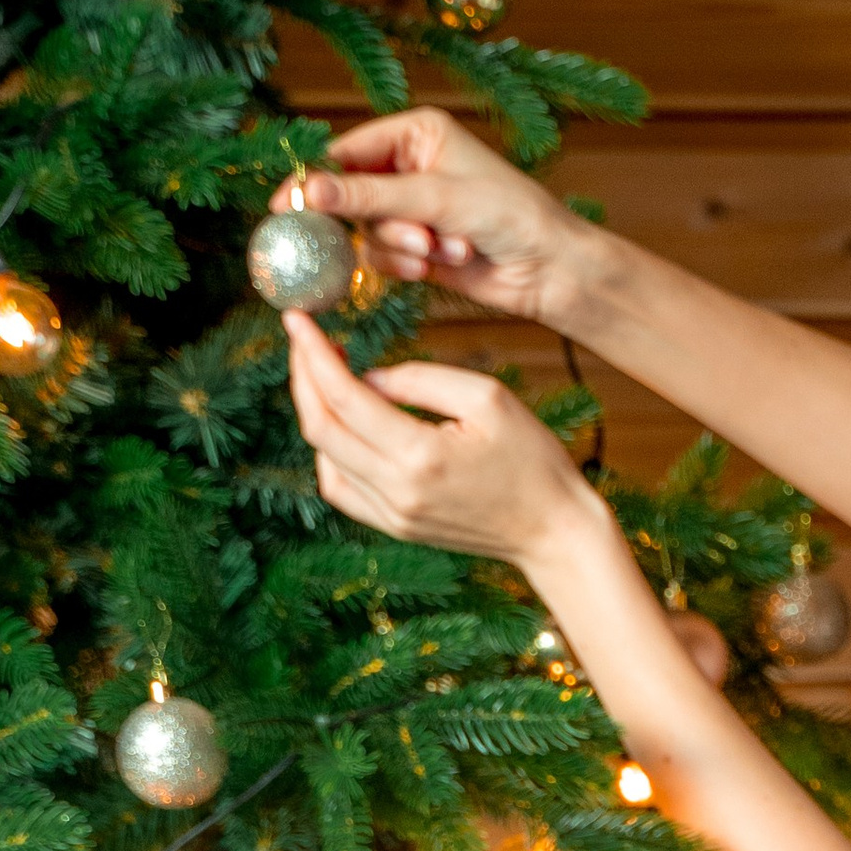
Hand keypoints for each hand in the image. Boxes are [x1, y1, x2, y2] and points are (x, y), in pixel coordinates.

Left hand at [285, 311, 618, 590]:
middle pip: (320, 429)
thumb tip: (367, 378)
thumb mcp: (487, 397)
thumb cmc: (532, 458)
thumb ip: (420, 379)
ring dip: (316, 412)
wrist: (554, 531)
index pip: (343, 397)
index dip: (312, 353)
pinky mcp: (396, 527)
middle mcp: (397, 491)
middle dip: (304, 376)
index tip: (296, 318)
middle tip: (305, 340)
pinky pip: (341, 487)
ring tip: (328, 377)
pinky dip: (331, 450)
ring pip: (324, 458)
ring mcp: (393, 516)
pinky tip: (345, 426)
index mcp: (420, 455)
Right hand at [300, 108, 601, 327]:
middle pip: (351, 194)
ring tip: (439, 250)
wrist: (549, 268)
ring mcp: (411, 208)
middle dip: (377, 221)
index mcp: (416, 133)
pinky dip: (405, 264)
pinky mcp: (416, 246)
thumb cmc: (508, 214)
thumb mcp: (435, 197)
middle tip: (402, 237)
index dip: (316, 179)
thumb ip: (368, 195)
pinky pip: (383, 257)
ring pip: (367, 231)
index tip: (286, 205)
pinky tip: (439, 264)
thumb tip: (308, 191)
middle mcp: (408, 166)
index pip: (347, 151)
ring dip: (399, 246)